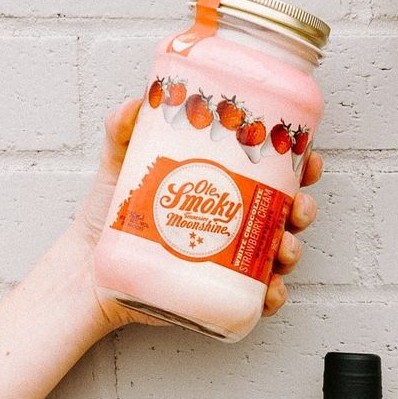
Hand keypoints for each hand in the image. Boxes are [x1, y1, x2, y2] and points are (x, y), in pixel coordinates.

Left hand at [73, 99, 323, 334]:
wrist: (89, 267)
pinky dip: (273, 295)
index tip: (308, 157)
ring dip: (292, 249)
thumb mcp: (118, 163)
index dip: (298, 164)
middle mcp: (232, 219)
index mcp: (222, 183)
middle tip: (299, 205)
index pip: (271, 170)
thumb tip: (136, 104)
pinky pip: (257, 295)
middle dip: (303, 207)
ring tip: (284, 247)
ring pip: (278, 251)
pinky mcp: (219, 288)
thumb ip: (122, 130)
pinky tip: (272, 290)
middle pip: (286, 211)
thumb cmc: (109, 213)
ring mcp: (229, 257)